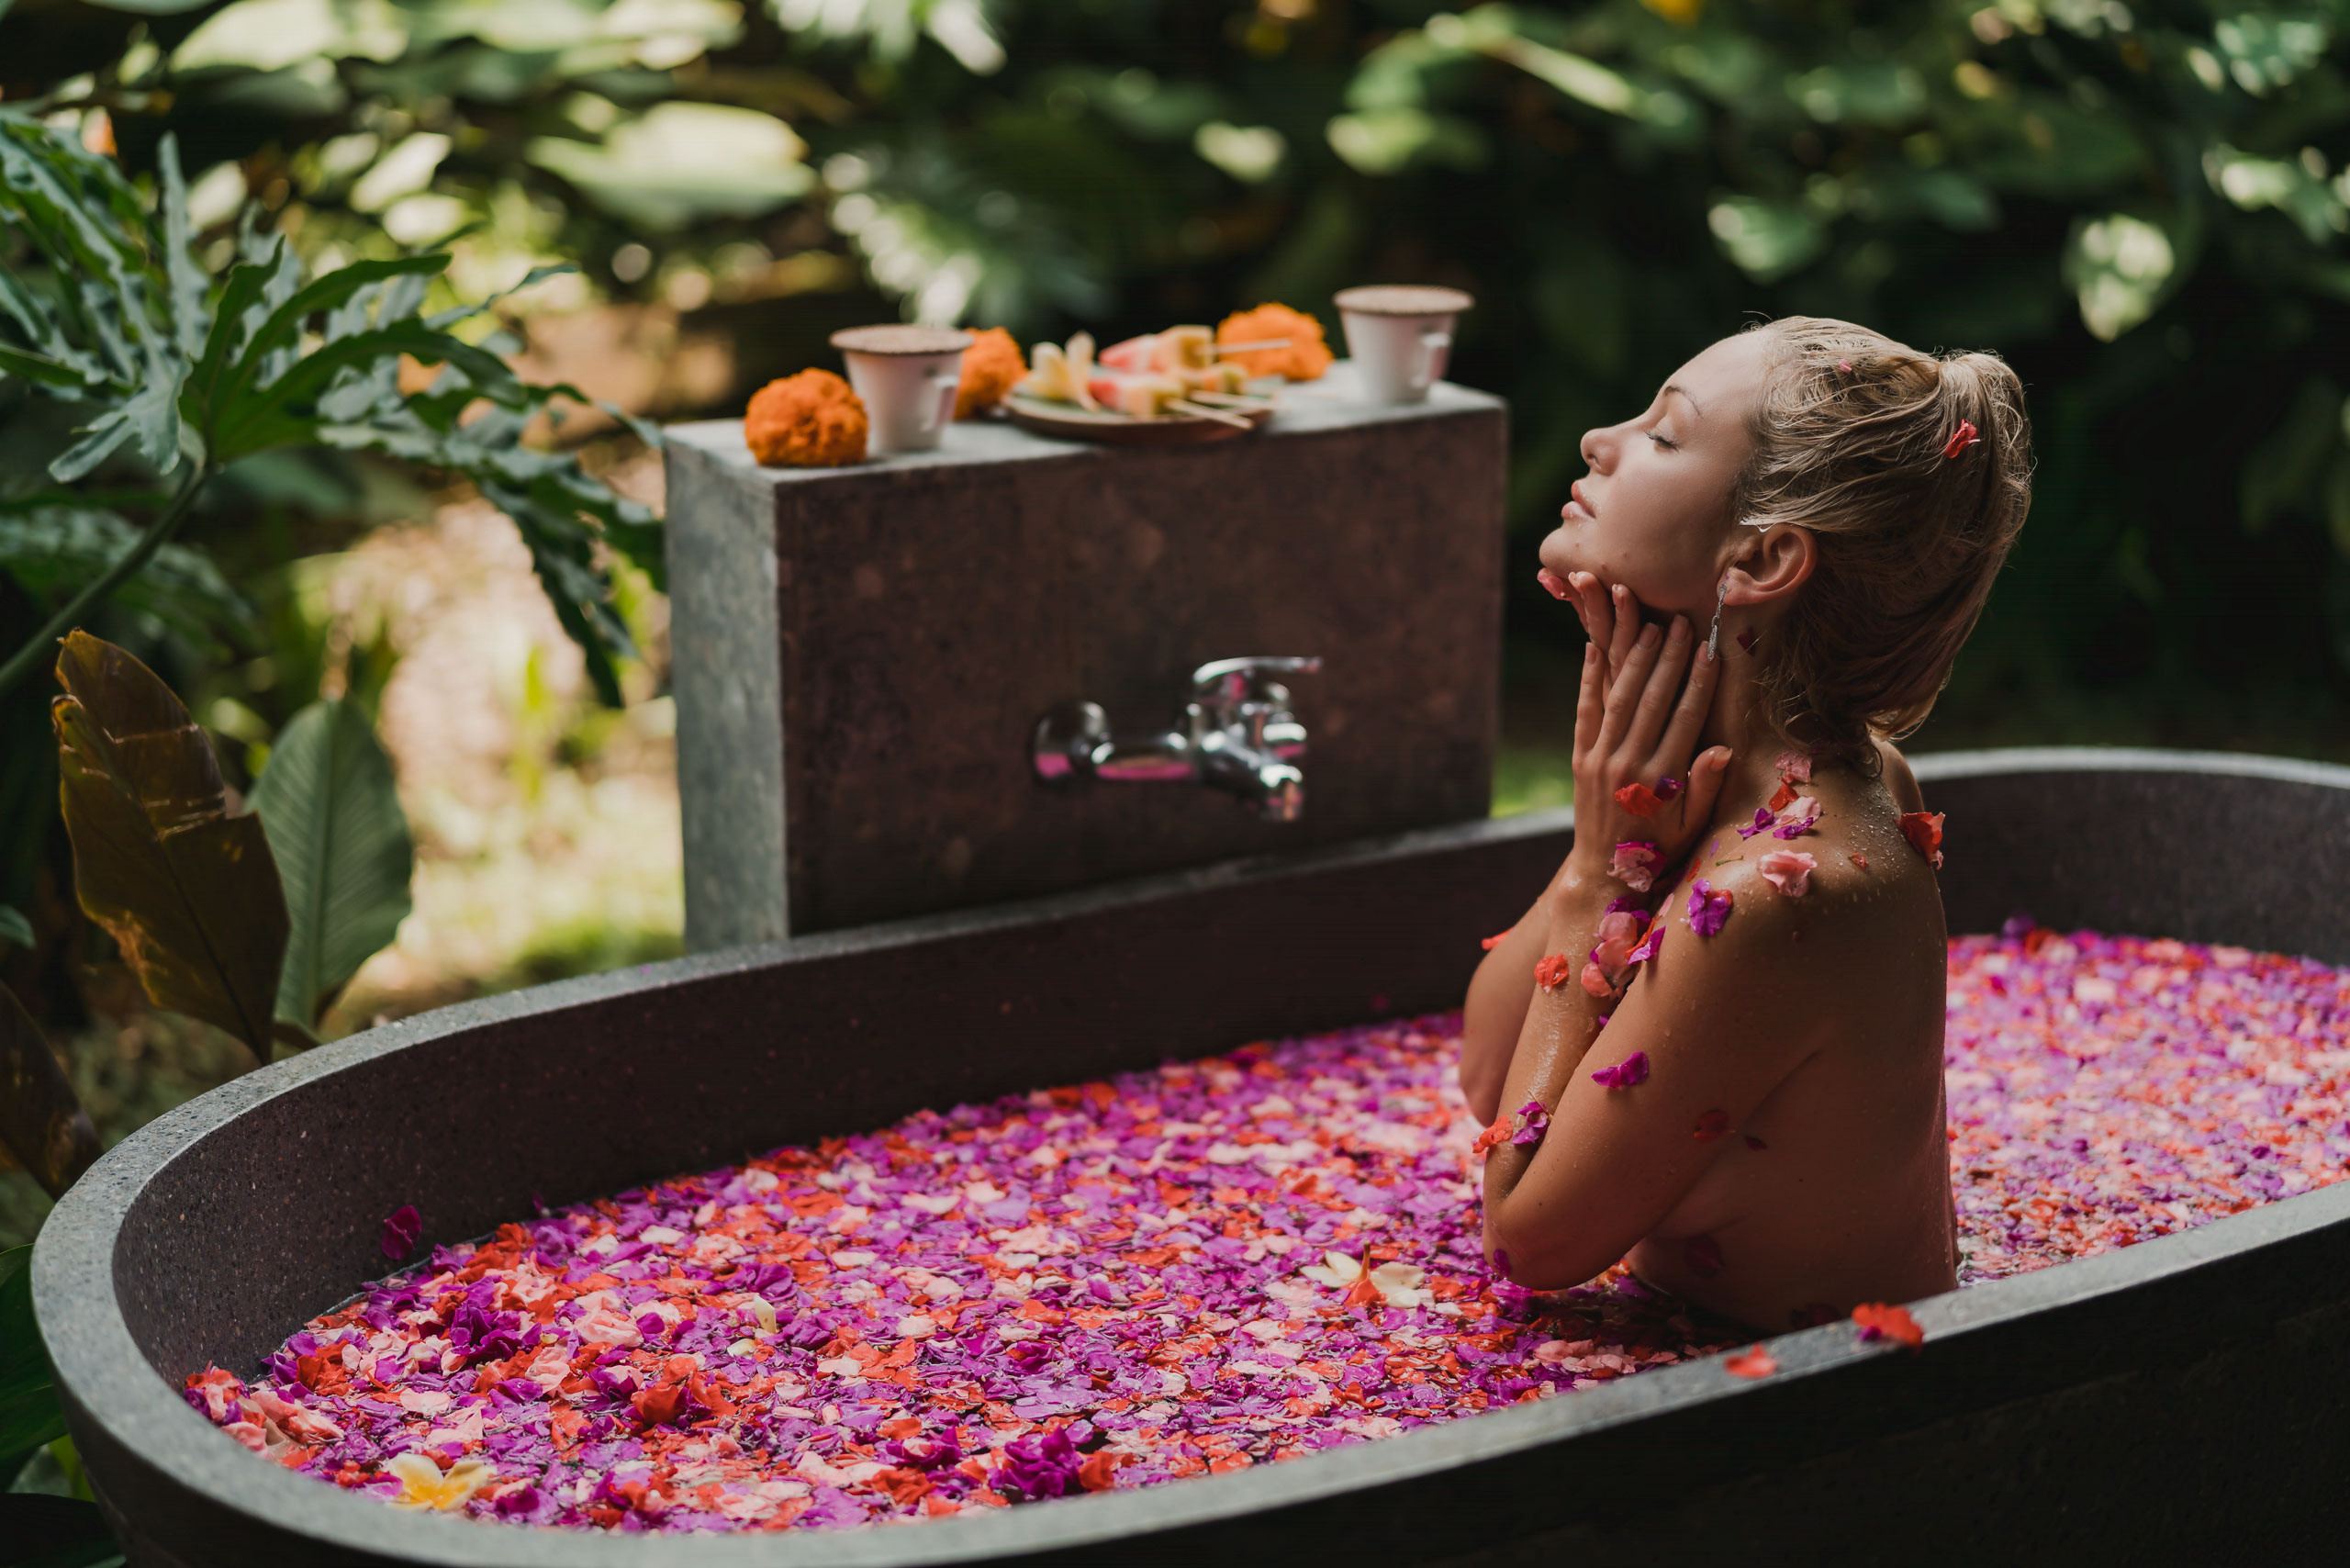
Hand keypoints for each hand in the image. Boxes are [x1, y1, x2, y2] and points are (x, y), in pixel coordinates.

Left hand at [1562, 581, 1729, 893]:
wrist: (1605, 872)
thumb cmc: (1660, 848)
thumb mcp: (1692, 824)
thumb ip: (1705, 785)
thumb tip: (1723, 748)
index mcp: (1660, 780)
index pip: (1685, 719)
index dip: (1699, 682)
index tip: (1711, 651)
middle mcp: (1627, 765)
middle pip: (1652, 700)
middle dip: (1669, 659)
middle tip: (1682, 624)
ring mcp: (1599, 760)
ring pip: (1619, 700)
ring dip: (1635, 661)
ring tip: (1649, 628)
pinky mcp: (1579, 759)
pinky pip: (1585, 712)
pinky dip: (1590, 679)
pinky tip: (1595, 649)